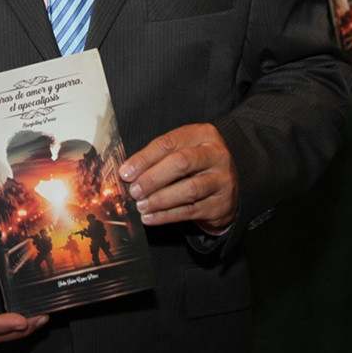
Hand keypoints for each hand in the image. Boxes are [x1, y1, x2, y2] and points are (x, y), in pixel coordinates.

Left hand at [118, 123, 237, 233]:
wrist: (225, 189)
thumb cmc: (196, 165)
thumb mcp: (182, 150)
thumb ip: (158, 157)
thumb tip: (128, 172)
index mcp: (204, 134)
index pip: (169, 143)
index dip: (144, 158)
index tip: (126, 172)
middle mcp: (216, 155)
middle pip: (181, 163)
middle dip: (152, 178)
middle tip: (134, 190)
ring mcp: (222, 180)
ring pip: (188, 190)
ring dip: (159, 199)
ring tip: (141, 205)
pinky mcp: (221, 204)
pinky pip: (190, 211)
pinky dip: (167, 215)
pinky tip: (151, 217)